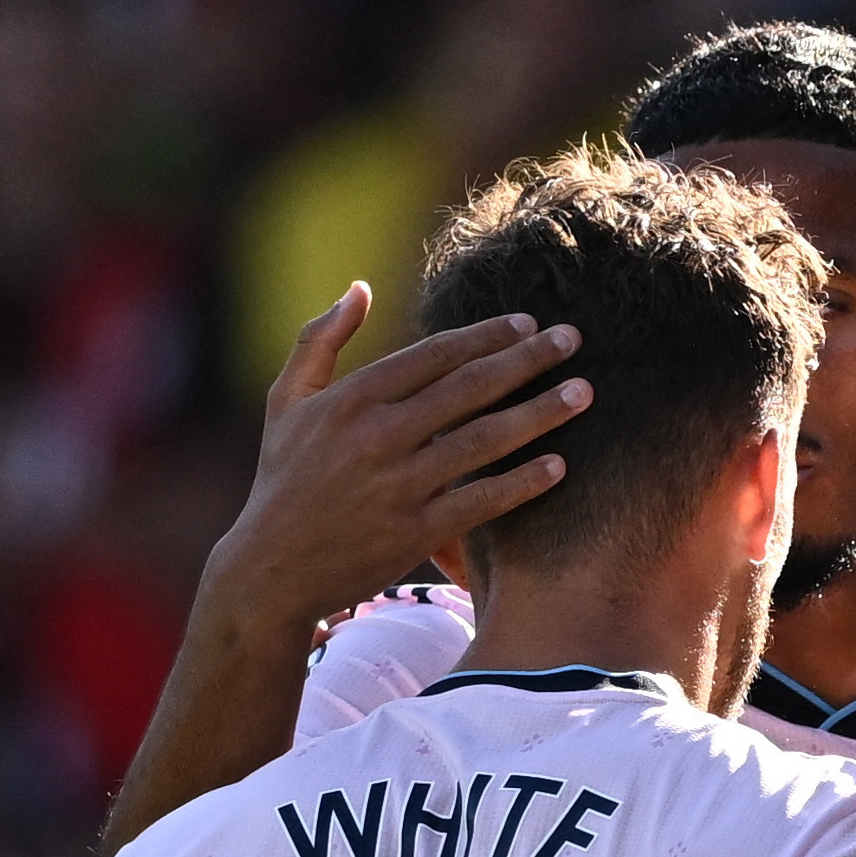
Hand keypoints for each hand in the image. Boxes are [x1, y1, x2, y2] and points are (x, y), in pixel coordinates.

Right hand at [204, 285, 591, 636]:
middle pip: (469, 387)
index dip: (486, 336)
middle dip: (527, 360)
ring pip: (485, 440)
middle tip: (573, 340)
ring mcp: (399, 485)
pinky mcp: (414, 532)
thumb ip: (318, 340)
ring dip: (540, 414)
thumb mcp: (286, 401)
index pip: (434, 355)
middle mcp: (377, 435)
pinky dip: (521, 483)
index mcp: (351, 398)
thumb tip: (357, 288)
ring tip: (584, 394)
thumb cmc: (283, 479)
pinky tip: (559, 466)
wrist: (272, 568)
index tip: (528, 323)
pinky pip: (481, 501)